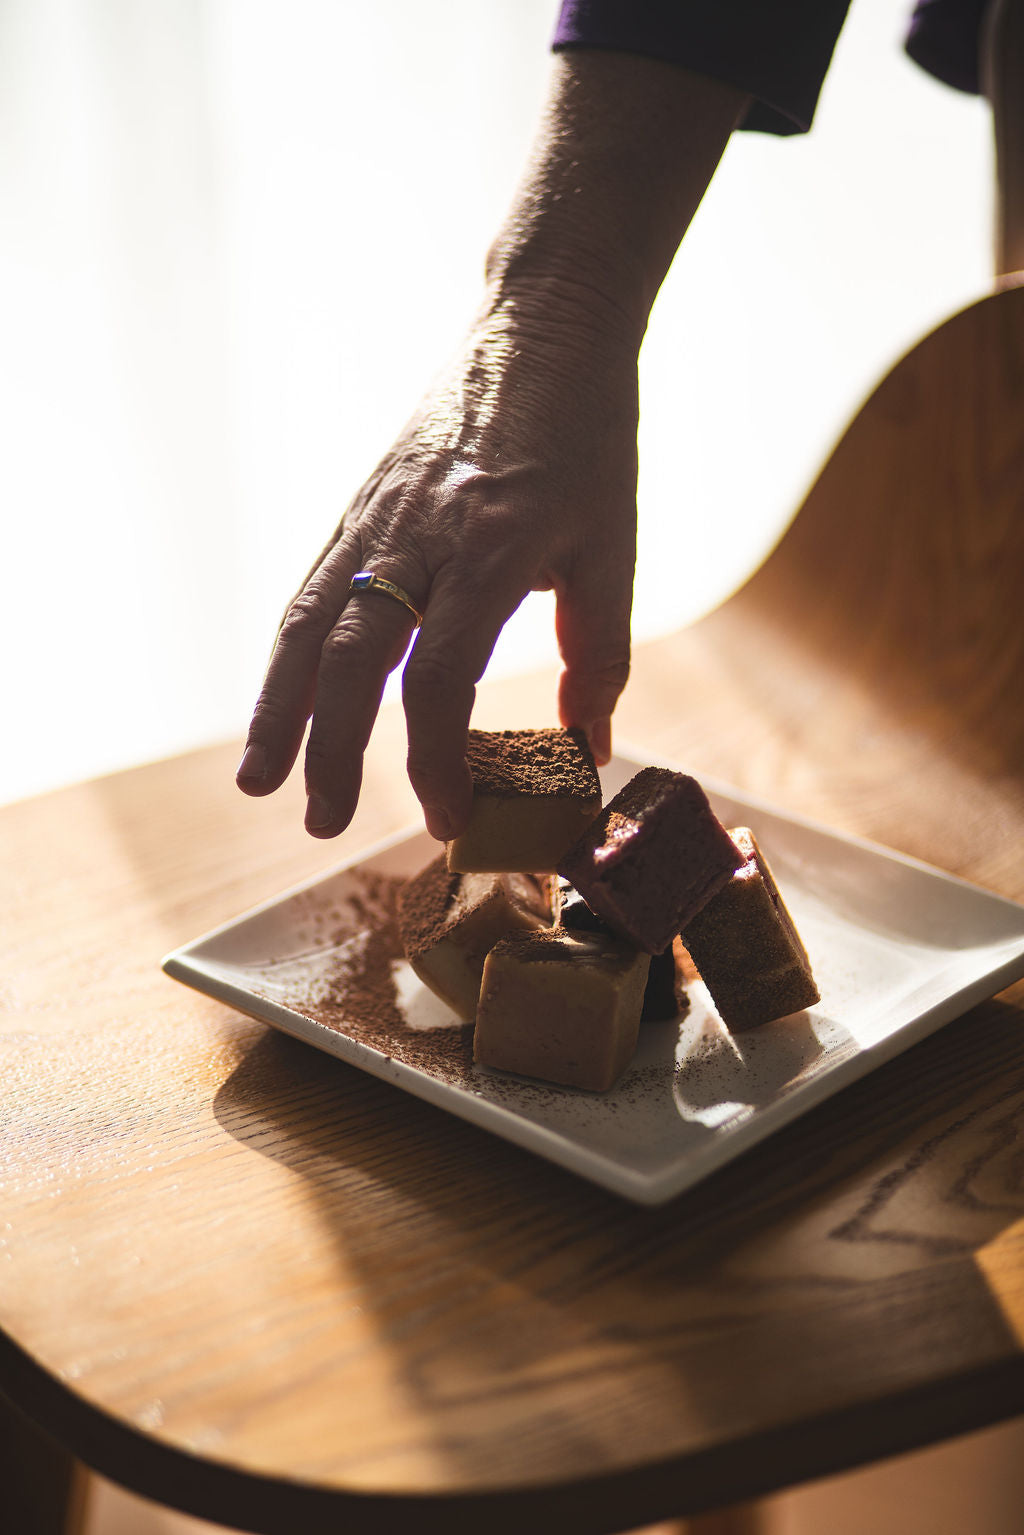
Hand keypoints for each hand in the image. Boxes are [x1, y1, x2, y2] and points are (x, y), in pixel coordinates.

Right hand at [236, 277, 640, 840]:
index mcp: (492, 550)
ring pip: (310, 626)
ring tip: (257, 781)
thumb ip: (601, 656)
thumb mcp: (614, 547)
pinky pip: (313, 589)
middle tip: (325, 824)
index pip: (442, 679)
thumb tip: (587, 746)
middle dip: (333, 751)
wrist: (544, 327)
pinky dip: (291, 654)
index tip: (449, 816)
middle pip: (356, 662)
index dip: (436, 759)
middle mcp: (418, 535)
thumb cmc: (590, 438)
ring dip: (279, 710)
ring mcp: (377, 517)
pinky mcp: (359, 505)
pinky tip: (284, 700)